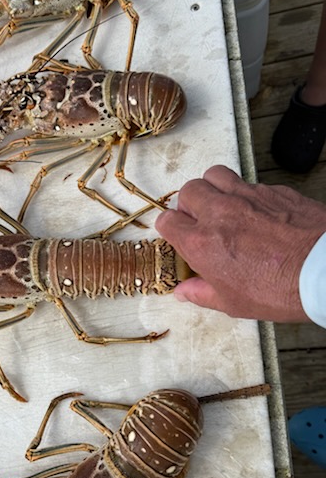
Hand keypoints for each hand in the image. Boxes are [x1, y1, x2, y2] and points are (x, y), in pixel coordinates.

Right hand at [155, 165, 325, 321]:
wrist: (322, 269)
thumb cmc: (280, 289)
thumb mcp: (232, 303)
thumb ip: (202, 293)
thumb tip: (184, 292)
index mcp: (202, 243)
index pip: (167, 221)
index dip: (170, 229)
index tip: (178, 235)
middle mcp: (219, 213)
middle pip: (188, 191)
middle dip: (189, 204)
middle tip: (199, 220)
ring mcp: (247, 197)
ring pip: (215, 175)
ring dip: (213, 187)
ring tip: (221, 205)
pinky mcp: (273, 190)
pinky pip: (249, 183)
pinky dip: (245, 193)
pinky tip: (255, 211)